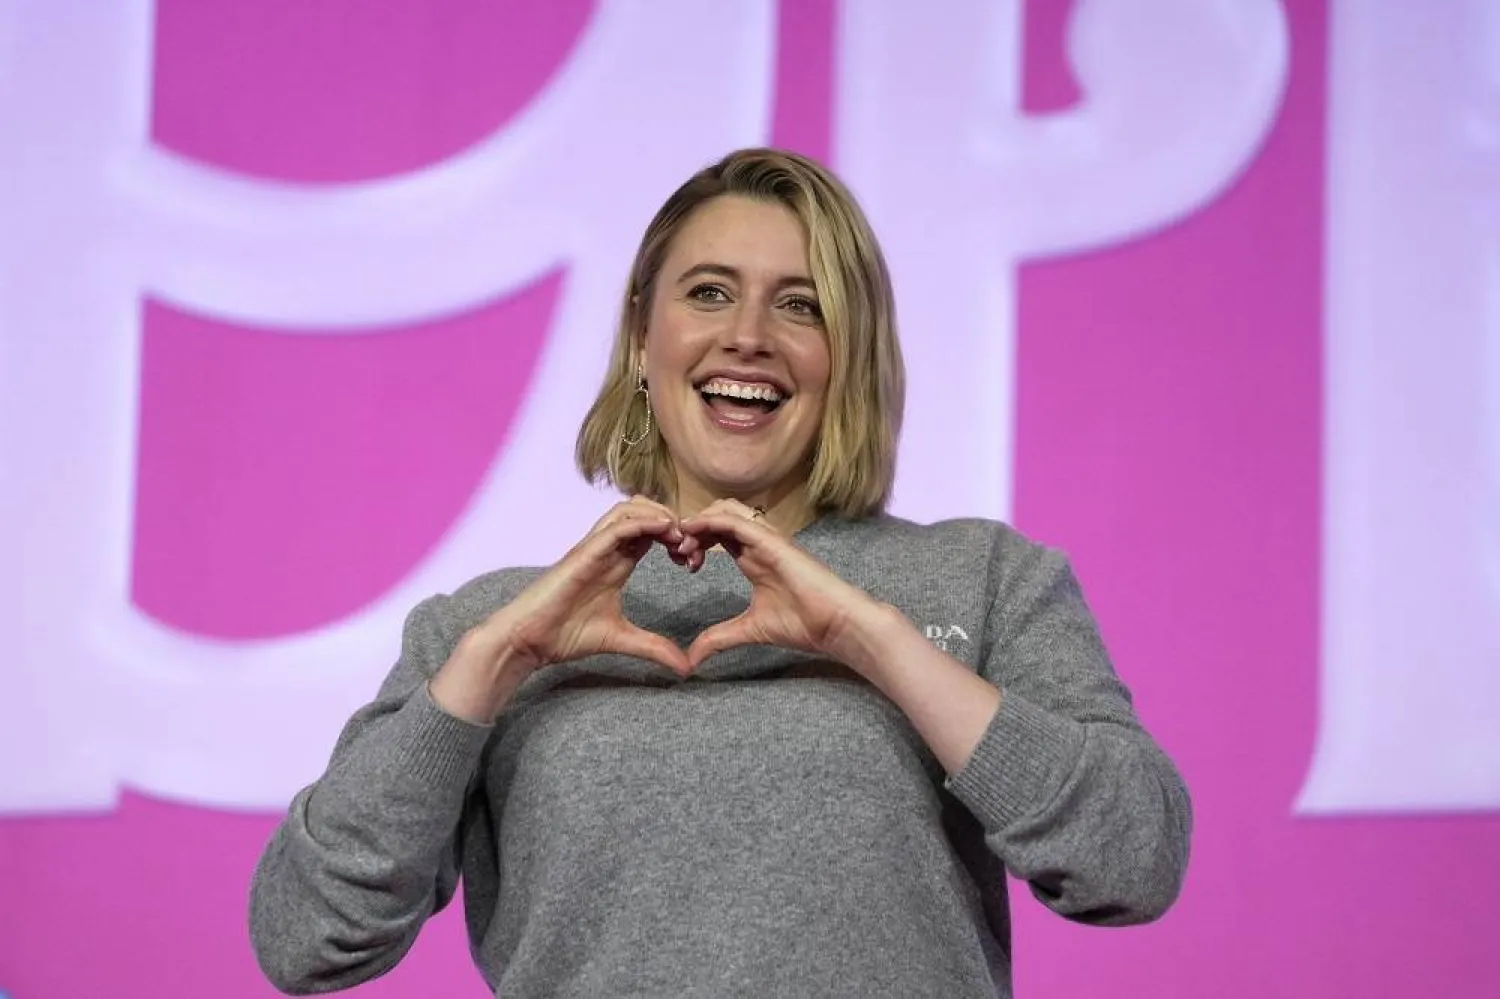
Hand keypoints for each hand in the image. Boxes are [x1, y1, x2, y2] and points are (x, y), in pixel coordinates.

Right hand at [431, 497, 691, 721]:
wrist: (528, 639)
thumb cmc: (565, 634)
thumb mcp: (622, 639)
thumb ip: (654, 648)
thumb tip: (685, 668)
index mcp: (618, 562)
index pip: (652, 532)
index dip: (678, 537)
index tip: (695, 560)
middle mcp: (607, 549)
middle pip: (644, 510)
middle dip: (674, 520)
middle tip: (692, 546)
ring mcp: (594, 547)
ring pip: (630, 509)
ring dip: (660, 515)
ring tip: (680, 536)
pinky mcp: (583, 553)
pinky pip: (616, 526)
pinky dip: (642, 522)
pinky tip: (665, 530)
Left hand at [679, 500, 890, 672]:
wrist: (835, 624)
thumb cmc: (803, 623)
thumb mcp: (749, 630)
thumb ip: (720, 638)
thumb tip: (692, 658)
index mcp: (753, 558)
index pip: (718, 534)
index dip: (695, 541)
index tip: (680, 563)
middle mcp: (759, 543)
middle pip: (718, 516)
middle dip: (693, 529)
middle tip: (677, 553)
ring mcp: (767, 539)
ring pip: (726, 510)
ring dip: (700, 522)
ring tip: (684, 544)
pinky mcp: (774, 541)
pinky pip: (738, 520)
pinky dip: (712, 521)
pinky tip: (693, 532)